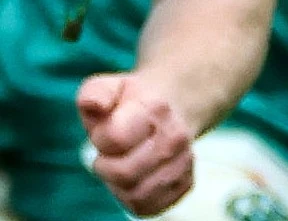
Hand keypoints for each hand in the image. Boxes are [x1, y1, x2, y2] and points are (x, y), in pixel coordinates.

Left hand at [76, 73, 194, 216]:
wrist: (170, 111)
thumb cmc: (130, 104)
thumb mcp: (109, 88)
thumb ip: (95, 94)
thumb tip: (95, 106)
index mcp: (155, 109)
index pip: (115, 139)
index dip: (101, 139)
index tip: (105, 132)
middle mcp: (176, 137)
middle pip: (125, 174)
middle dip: (107, 167)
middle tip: (111, 154)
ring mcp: (183, 162)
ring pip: (137, 195)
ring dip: (120, 186)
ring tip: (123, 166)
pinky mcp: (184, 185)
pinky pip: (149, 207)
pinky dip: (134, 199)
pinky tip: (136, 180)